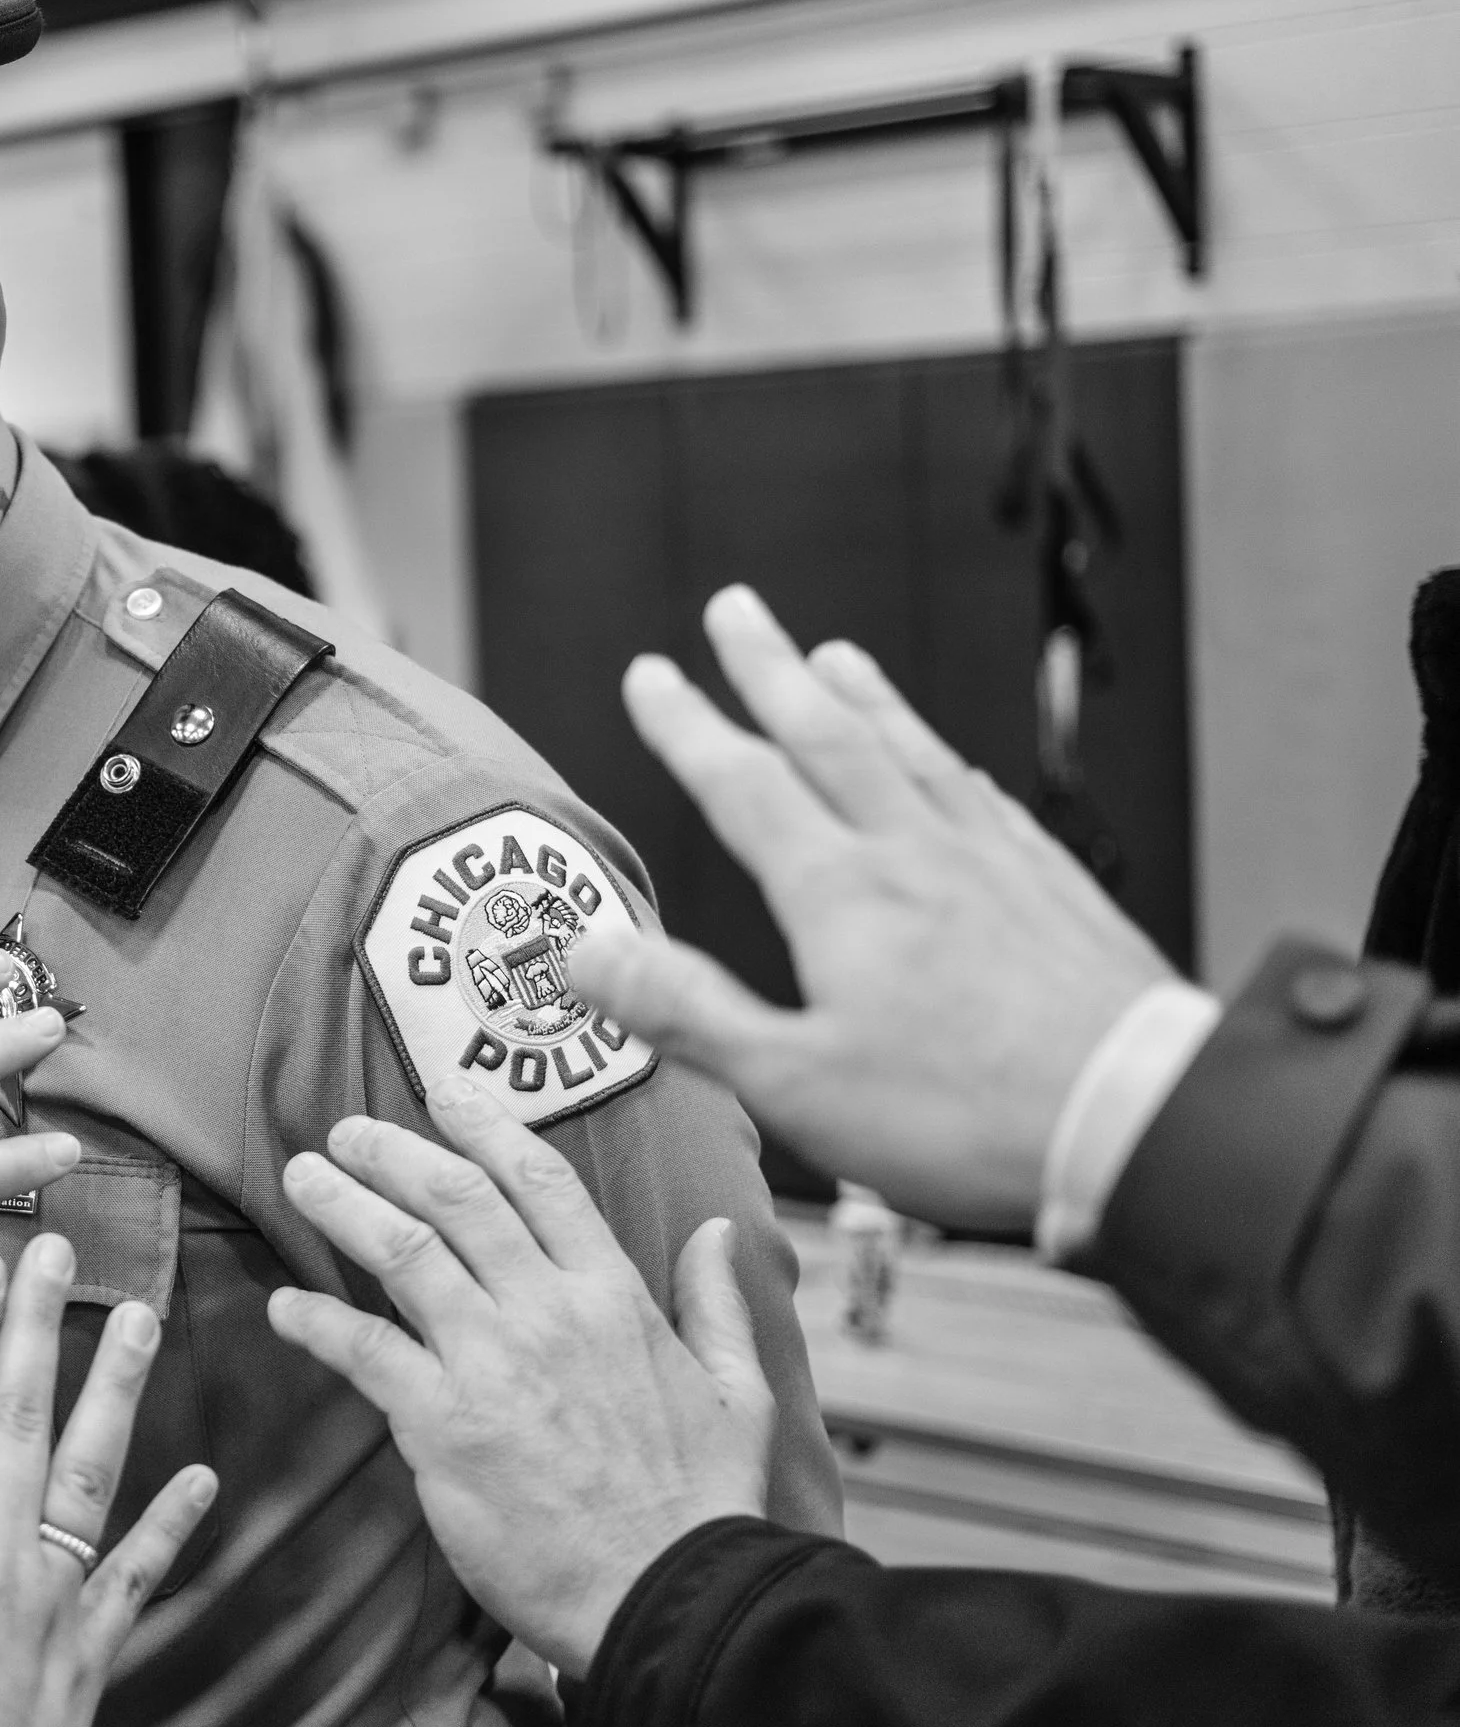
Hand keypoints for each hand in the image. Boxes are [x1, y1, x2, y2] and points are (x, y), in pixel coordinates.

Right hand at [0, 1238, 216, 1726]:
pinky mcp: (85, 1651)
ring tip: (141, 1319)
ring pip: (90, 1472)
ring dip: (117, 1389)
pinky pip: (136, 1578)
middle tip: (60, 1252)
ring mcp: (49, 1600)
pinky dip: (172, 1527)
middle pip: (24, 1416)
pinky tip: (204, 1480)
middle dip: (42, 1325)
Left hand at [266, 1077, 772, 1680]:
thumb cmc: (705, 1504)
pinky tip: (284, 1308)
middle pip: (453, 1196)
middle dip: (389, 1150)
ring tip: (300, 1180)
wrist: (669, 1600)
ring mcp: (492, 1363)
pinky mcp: (444, 1425)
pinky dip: (317, 1322)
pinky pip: (365, 1351)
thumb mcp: (741, 1390)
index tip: (443, 1092)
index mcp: (614, 1295)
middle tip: (343, 1132)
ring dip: (342, 1206)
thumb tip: (716, 1229)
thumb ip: (716, 1300)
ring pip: (402, 1252)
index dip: (484, 1125)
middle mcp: (547, 1310)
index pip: (539, 1180)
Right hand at [568, 585, 1174, 1228]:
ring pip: (916, 752)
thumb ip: (687, 1010)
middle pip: (830, 735)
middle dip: (771, 669)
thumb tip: (585, 952)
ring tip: (836, 653)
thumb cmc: (965, 1117)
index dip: (688, 724)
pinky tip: (955, 767)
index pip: (744, 785)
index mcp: (842, 892)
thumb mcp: (795, 1082)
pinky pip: (989, 801)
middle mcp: (916, 853)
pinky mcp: (1057, 891)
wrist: (1141, 1119)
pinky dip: (953, 766)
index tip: (650, 673)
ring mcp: (994, 864)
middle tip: (737, 607)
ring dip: (867, 697)